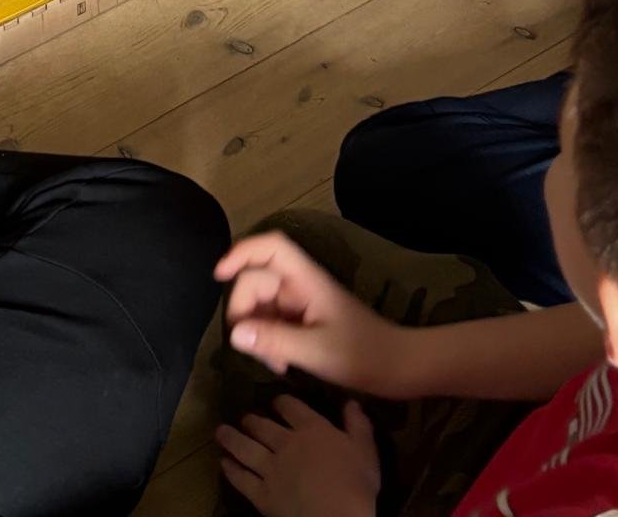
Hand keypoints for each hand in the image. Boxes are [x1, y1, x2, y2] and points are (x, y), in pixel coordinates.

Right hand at [217, 232, 411, 394]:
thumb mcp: (316, 352)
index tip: (219, 275)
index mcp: (306, 280)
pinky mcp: (303, 321)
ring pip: (261, 305)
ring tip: (274, 364)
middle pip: (256, 280)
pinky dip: (269, 342)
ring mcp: (301, 303)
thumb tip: (234, 333)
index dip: (241, 252)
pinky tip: (281, 365)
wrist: (399, 369)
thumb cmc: (363, 354)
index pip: (270, 248)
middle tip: (253, 348)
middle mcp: (300, 285)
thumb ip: (274, 340)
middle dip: (246, 312)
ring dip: (258, 332)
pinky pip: (272, 322)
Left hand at [217, 398, 379, 516]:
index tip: (275, 401)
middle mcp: (285, 443)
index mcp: (311, 429)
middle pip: (262, 426)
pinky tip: (223, 463)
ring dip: (231, 438)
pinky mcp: (261, 494)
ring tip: (221, 432)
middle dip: (251, 419)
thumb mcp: (365, 450)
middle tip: (244, 417)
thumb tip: (351, 401)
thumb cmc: (356, 484)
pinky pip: (241, 478)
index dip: (280, 402)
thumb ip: (358, 424)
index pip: (290, 407)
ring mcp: (270, 468)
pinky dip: (231, 470)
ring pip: (245, 448)